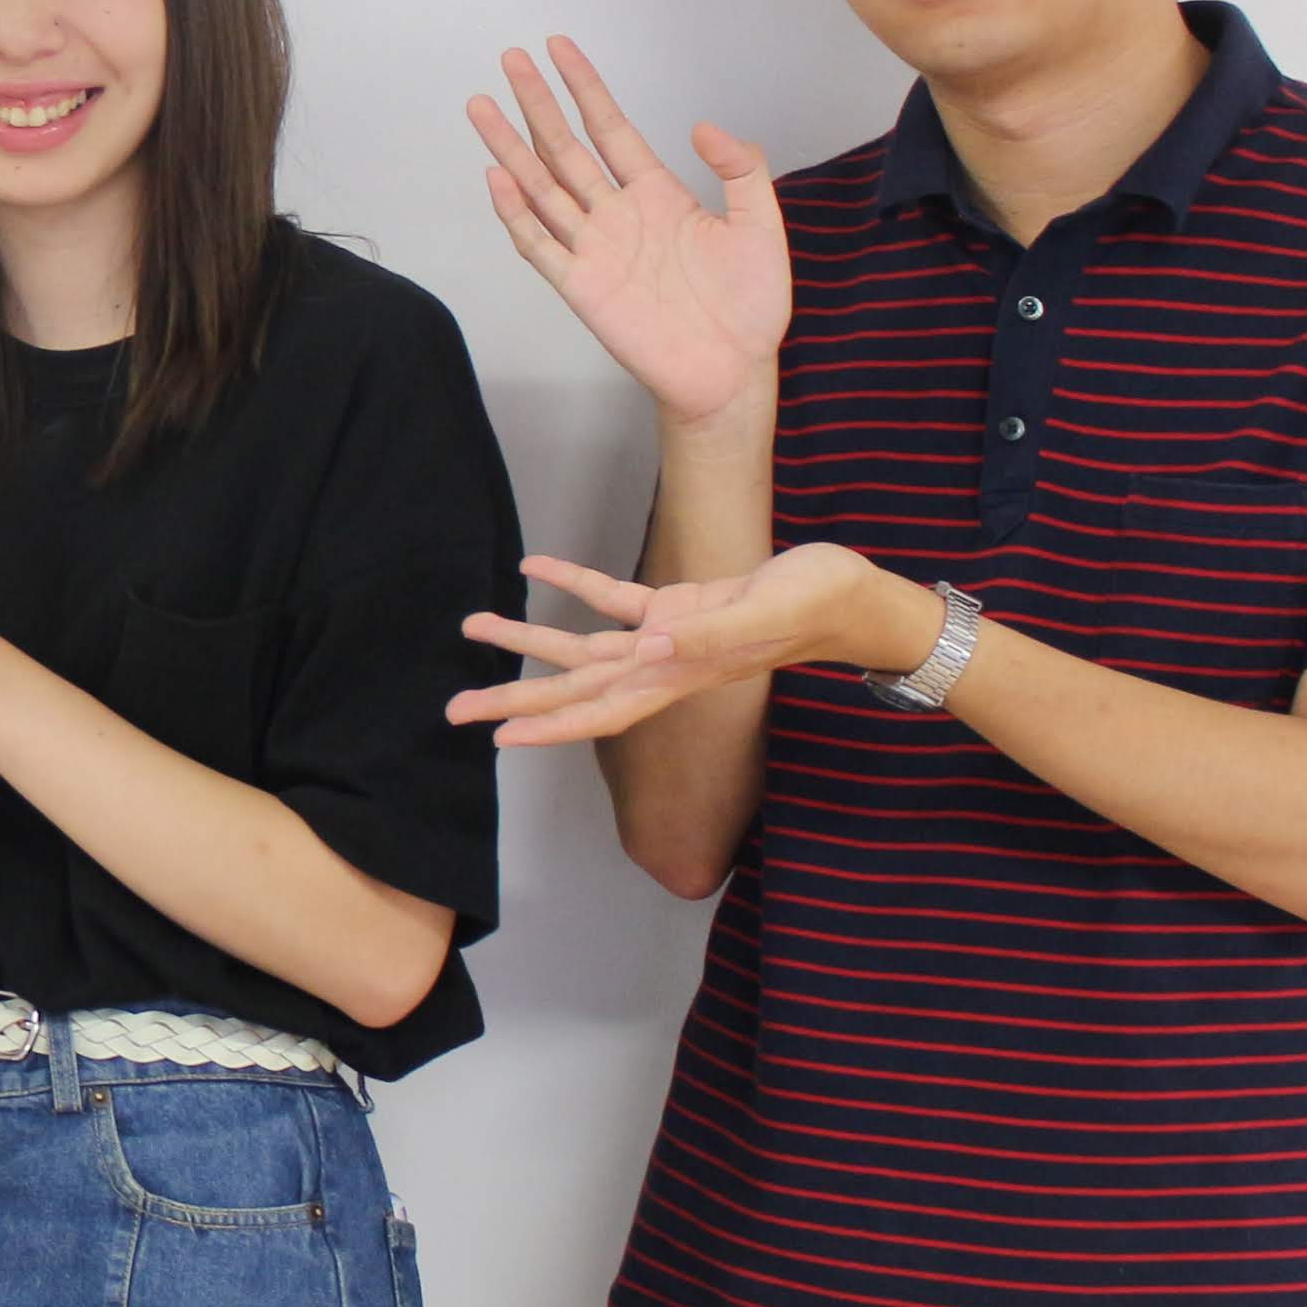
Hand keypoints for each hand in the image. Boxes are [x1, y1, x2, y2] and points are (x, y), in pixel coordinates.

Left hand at [445, 543, 932, 745]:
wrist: (853, 596)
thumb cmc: (819, 606)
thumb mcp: (765, 615)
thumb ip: (707, 636)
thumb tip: (648, 649)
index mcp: (679, 677)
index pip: (600, 710)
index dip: (550, 728)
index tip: (498, 741)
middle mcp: (662, 666)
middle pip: (574, 687)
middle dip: (514, 698)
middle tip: (452, 710)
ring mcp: (666, 637)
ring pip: (582, 643)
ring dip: (527, 637)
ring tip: (473, 626)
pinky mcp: (677, 604)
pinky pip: (613, 597)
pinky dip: (573, 581)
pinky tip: (534, 565)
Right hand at [464, 39, 789, 431]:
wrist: (732, 371)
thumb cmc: (751, 305)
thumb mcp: (761, 225)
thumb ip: (739, 170)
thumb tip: (701, 126)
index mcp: (658, 194)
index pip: (610, 128)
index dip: (585, 87)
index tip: (559, 48)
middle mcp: (618, 215)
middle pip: (565, 148)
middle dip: (537, 104)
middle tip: (509, 61)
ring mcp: (594, 249)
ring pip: (541, 187)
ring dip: (511, 147)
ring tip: (482, 108)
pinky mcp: (581, 286)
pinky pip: (539, 244)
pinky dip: (515, 213)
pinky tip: (498, 177)